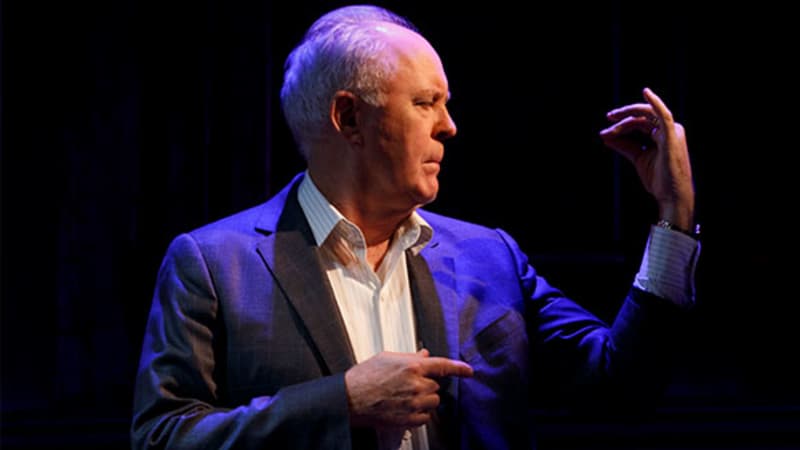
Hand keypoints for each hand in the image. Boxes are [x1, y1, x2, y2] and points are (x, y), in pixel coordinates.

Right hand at [344, 349, 472, 428]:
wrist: (350, 398)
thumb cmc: (364, 377)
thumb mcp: (387, 358)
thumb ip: (410, 357)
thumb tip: (424, 355)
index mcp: (412, 367)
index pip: (443, 365)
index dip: (459, 368)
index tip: (468, 371)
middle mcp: (416, 385)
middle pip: (436, 386)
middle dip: (427, 385)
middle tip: (409, 384)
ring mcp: (414, 404)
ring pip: (433, 402)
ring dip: (424, 400)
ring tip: (405, 397)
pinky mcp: (409, 419)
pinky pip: (425, 417)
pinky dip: (419, 413)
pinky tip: (404, 407)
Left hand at [599, 87, 694, 228]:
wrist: (671, 195)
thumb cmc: (658, 179)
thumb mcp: (637, 158)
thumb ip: (624, 145)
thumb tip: (605, 136)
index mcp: (662, 135)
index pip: (639, 123)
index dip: (621, 125)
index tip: (605, 131)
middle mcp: (669, 130)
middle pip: (640, 118)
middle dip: (622, 119)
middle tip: (608, 118)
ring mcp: (672, 132)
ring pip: (645, 117)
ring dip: (626, 119)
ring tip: (611, 122)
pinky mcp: (672, 135)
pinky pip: (663, 115)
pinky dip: (655, 103)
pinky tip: (646, 93)